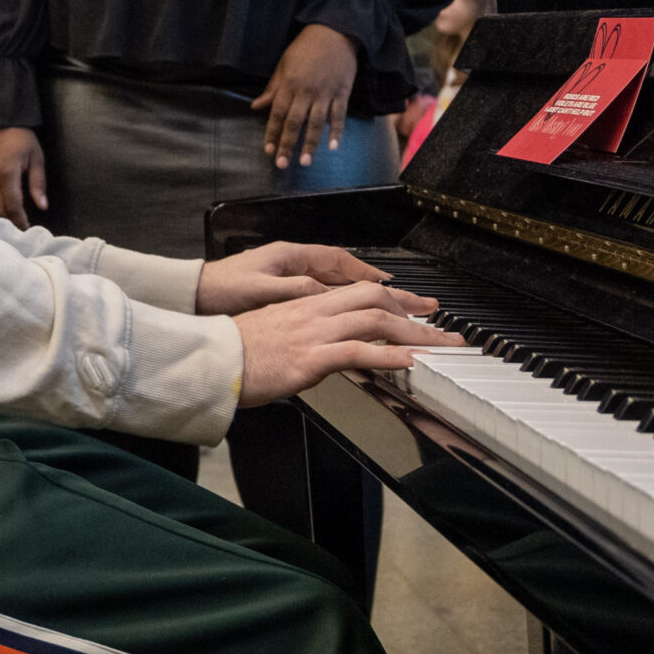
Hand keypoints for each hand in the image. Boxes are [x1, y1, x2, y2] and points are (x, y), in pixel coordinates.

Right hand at [0, 127, 47, 227]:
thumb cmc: (20, 138)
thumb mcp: (36, 158)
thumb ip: (38, 183)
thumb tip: (42, 206)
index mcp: (7, 173)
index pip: (12, 206)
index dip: (20, 220)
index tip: (27, 228)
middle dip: (9, 222)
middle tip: (19, 227)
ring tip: (7, 221)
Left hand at [196, 241, 386, 315]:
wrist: (193, 297)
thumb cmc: (221, 289)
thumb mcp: (262, 289)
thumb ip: (298, 291)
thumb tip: (333, 296)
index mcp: (290, 257)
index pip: (340, 261)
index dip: (369, 273)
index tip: (393, 286)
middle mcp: (293, 265)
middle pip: (346, 275)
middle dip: (379, 288)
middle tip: (409, 302)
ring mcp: (289, 280)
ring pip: (336, 288)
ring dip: (364, 299)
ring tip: (393, 315)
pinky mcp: (282, 297)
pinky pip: (321, 300)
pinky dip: (341, 310)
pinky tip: (353, 325)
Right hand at [235, 281, 462, 406]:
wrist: (210, 361)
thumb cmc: (234, 353)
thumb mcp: (271, 333)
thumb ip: (300, 334)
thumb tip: (321, 347)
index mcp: (303, 304)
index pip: (357, 292)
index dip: (392, 299)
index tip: (416, 310)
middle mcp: (312, 312)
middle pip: (374, 298)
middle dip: (414, 312)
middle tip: (443, 329)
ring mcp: (312, 333)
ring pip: (375, 320)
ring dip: (416, 334)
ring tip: (442, 347)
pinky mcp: (310, 357)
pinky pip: (358, 351)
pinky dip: (389, 356)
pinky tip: (411, 361)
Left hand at [250, 24, 359, 168]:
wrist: (335, 32)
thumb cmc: (305, 47)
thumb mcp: (283, 64)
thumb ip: (272, 88)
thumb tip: (256, 106)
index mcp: (289, 84)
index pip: (278, 114)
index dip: (272, 133)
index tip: (268, 150)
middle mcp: (306, 91)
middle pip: (294, 122)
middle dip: (287, 144)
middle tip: (282, 164)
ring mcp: (326, 92)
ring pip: (316, 123)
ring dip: (310, 143)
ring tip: (304, 161)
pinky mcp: (343, 92)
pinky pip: (339, 115)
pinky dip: (337, 131)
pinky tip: (333, 146)